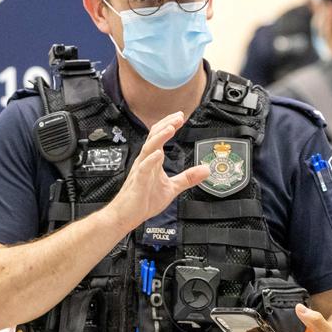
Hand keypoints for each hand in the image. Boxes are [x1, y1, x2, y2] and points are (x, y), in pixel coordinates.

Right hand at [105, 112, 208, 231]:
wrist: (126, 215)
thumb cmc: (143, 201)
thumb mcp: (172, 188)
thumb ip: (187, 178)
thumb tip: (205, 170)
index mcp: (152, 161)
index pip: (159, 137)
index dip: (169, 125)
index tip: (180, 116)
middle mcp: (145, 162)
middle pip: (154, 137)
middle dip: (166, 125)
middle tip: (179, 116)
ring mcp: (141, 171)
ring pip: (148, 149)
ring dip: (159, 138)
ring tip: (170, 128)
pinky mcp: (138, 183)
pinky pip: (143, 169)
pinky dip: (150, 161)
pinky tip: (158, 154)